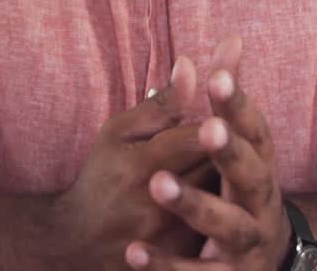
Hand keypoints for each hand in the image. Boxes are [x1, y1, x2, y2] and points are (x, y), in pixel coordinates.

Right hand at [53, 55, 216, 266]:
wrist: (78, 241)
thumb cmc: (101, 176)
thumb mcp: (119, 132)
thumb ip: (161, 104)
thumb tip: (191, 65)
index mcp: (140, 165)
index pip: (197, 138)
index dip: (221, 121)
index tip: (230, 110)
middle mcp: (155, 203)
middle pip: (215, 169)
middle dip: (230, 149)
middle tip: (238, 136)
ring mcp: (168, 235)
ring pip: (220, 199)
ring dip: (230, 178)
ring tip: (231, 166)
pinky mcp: (177, 256)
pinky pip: (214, 228)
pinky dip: (222, 208)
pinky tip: (223, 197)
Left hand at [124, 35, 292, 269]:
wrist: (263, 265)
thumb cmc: (240, 191)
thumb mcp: (234, 145)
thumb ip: (226, 100)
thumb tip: (230, 40)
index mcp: (261, 164)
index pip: (255, 129)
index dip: (237, 104)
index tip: (217, 78)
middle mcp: (261, 201)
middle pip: (250, 175)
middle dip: (228, 151)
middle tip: (206, 127)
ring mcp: (248, 242)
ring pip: (225, 225)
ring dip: (193, 203)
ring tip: (157, 183)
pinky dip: (166, 264)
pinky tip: (133, 252)